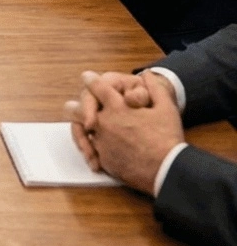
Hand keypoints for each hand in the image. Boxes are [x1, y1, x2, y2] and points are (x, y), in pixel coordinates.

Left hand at [73, 71, 184, 194]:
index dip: (90, 80)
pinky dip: (92, 148)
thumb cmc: (168, 139)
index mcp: (117, 107)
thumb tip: (147, 74)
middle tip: (81, 107)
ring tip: (88, 128)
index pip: (96, 87)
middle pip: (76, 108)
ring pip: (81, 131)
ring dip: (83, 128)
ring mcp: (102, 142)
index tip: (87, 77)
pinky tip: (97, 148)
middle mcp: (104, 123)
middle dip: (79, 106)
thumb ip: (155, 87)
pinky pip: (91, 150)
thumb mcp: (166, 108)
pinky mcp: (104, 160)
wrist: (168, 170)